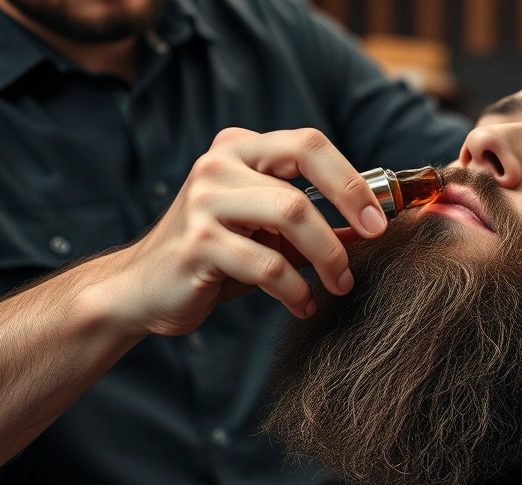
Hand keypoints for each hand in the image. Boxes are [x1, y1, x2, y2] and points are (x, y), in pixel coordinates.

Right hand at [108, 127, 386, 334]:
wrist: (142, 290)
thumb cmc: (214, 257)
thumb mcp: (267, 233)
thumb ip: (312, 224)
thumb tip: (368, 229)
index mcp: (239, 149)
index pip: (309, 143)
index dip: (351, 179)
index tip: (378, 217)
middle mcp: (218, 165)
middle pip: (304, 170)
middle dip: (349, 207)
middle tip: (372, 241)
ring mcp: (204, 201)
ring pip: (291, 213)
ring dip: (327, 254)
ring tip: (339, 283)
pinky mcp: (199, 243)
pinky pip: (267, 263)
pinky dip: (296, 289)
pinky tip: (303, 304)